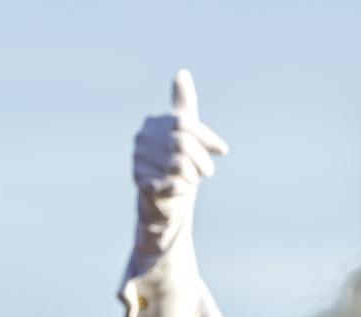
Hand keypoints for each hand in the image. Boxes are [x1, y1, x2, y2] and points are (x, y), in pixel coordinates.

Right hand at [133, 70, 229, 261]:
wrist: (165, 198)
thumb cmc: (179, 162)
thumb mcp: (186, 132)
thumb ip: (184, 104)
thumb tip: (181, 73)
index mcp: (154, 122)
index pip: (185, 123)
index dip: (206, 137)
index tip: (223, 151)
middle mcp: (142, 138)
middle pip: (183, 144)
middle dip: (201, 160)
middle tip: (208, 172)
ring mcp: (138, 159)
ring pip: (178, 165)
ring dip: (192, 176)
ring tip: (191, 180)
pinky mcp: (139, 181)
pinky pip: (171, 183)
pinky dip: (182, 188)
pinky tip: (180, 188)